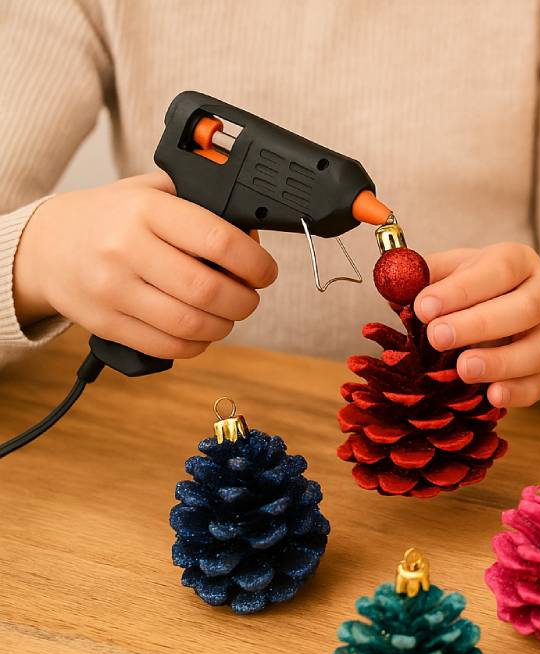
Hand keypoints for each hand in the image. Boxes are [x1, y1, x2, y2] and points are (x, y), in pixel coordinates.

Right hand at [13, 172, 275, 358]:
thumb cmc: (111, 218)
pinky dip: (196, 345)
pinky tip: (200, 332)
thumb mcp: (150, 192)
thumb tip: (252, 234)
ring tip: (227, 315)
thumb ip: (200, 204)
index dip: (255, 263)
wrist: (44, 245)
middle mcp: (126, 249)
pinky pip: (166, 346)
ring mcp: (112, 290)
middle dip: (244, 300)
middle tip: (249, 296)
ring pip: (191, 324)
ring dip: (224, 326)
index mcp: (146, 211)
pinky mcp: (105, 323)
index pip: (219, 241)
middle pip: (209, 290)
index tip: (265, 271)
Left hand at [414, 243, 539, 407]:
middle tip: (438, 337)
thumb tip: (393, 283)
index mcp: (519, 262)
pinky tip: (492, 397)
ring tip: (463, 369)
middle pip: (525, 310)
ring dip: (501, 362)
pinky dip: (518, 393)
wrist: (500, 307)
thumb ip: (421, 275)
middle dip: (479, 325)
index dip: (462, 290)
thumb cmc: (469, 287)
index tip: (424, 307)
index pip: (498, 271)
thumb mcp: (446, 271)